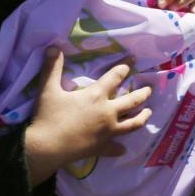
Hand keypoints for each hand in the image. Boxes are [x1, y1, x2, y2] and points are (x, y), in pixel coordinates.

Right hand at [24, 49, 151, 185]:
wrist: (45, 148)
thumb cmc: (48, 117)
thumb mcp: (47, 89)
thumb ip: (52, 68)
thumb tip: (54, 47)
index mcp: (96, 96)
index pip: (115, 77)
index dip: (124, 68)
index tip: (132, 62)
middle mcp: (107, 112)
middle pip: (131, 101)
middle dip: (143, 94)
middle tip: (149, 90)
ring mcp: (107, 132)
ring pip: (132, 124)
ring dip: (142, 117)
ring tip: (149, 113)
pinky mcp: (102, 147)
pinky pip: (115, 148)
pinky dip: (120, 148)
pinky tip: (123, 149)